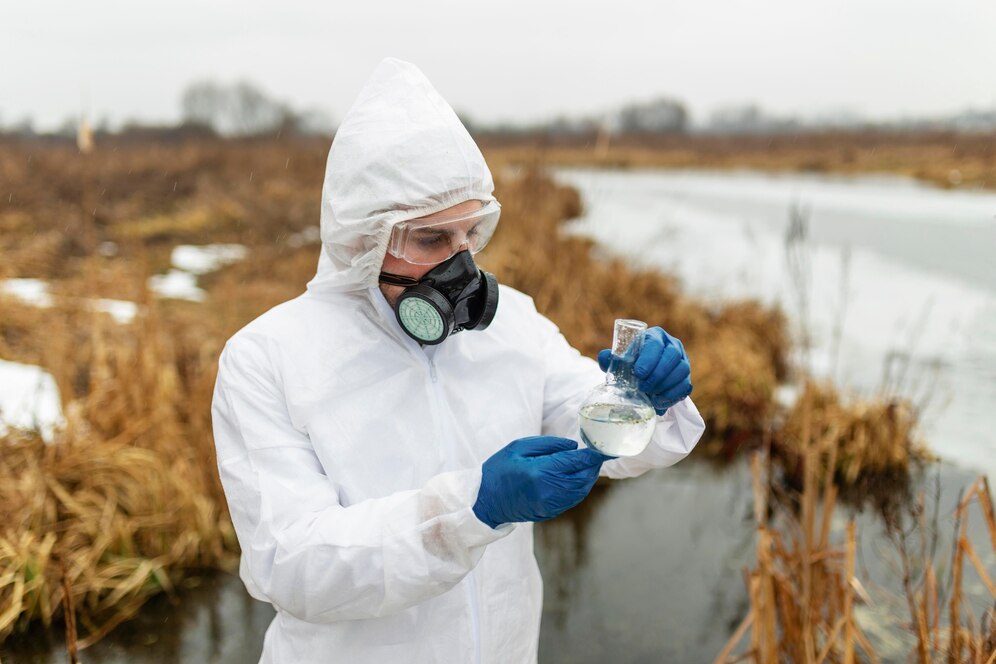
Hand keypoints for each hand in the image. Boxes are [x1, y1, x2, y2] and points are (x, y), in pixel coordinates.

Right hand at [472, 436, 611, 528]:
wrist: (485, 501)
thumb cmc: (498, 470)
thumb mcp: (518, 448)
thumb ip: (548, 445)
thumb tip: (573, 446)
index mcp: (540, 471)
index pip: (575, 462)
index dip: (593, 455)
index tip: (604, 448)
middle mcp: (548, 490)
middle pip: (583, 477)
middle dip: (593, 466)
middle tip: (598, 454)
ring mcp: (550, 504)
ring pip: (581, 490)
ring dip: (589, 477)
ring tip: (590, 465)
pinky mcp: (550, 512)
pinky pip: (573, 499)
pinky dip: (580, 487)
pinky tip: (578, 478)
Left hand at [598, 326, 691, 414]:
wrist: (644, 376)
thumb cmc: (631, 363)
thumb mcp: (620, 360)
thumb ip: (609, 358)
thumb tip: (604, 357)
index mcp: (655, 336)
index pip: (655, 343)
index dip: (648, 359)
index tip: (639, 373)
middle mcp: (672, 345)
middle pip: (672, 356)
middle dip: (658, 374)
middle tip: (643, 388)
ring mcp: (682, 360)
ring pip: (681, 370)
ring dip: (666, 385)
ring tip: (651, 396)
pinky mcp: (686, 377)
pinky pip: (685, 385)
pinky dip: (673, 395)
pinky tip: (660, 402)